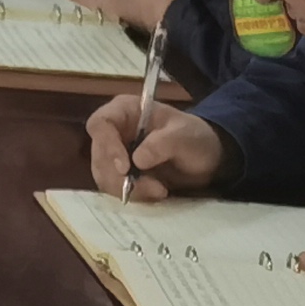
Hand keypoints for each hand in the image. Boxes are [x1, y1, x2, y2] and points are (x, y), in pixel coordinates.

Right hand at [89, 96, 228, 203]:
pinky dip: (133, 194)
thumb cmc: (194, 137)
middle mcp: (113, 130)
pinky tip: (156, 192)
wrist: (205, 158)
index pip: (100, 124)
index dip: (107, 146)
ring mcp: (114, 153)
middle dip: (121, 176)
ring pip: (103, 175)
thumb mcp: (185, 136)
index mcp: (124, 111)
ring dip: (128, 188)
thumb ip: (163, 143)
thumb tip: (137, 160)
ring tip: (159, 190)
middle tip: (153, 187)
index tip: (125, 168)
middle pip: (99, 154)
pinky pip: (114, 187)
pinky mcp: (119, 173)